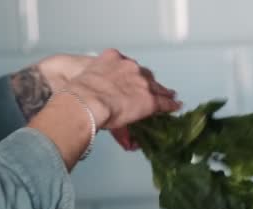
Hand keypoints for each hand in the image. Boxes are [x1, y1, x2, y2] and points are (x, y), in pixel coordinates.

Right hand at [27, 49, 180, 169]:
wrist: (85, 101)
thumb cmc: (78, 94)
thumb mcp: (87, 83)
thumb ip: (96, 91)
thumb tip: (91, 104)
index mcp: (111, 58)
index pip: (127, 65)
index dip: (131, 75)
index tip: (131, 80)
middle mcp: (129, 67)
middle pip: (144, 74)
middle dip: (146, 82)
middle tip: (148, 90)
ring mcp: (141, 82)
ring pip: (155, 87)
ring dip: (160, 92)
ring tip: (168, 97)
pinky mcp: (148, 98)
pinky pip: (163, 102)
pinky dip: (169, 105)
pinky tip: (174, 107)